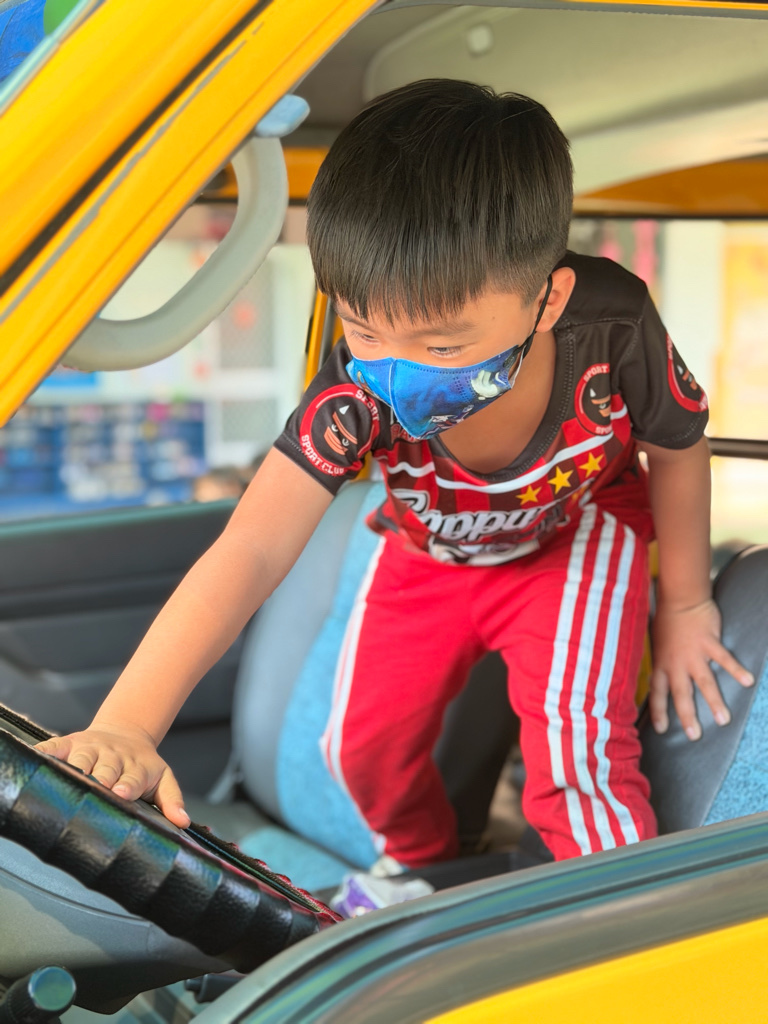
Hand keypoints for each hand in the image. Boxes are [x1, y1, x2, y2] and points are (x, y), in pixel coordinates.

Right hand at [35, 723, 189, 827]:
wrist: (126, 734)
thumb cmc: (143, 766)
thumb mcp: (163, 779)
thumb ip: (172, 800)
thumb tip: (182, 822)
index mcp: (136, 767)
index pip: (132, 778)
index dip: (127, 785)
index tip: (122, 792)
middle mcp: (112, 756)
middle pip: (104, 769)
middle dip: (100, 778)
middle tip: (94, 788)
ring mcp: (90, 748)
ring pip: (81, 757)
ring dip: (74, 765)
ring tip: (65, 777)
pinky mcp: (70, 742)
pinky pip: (55, 745)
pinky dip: (46, 751)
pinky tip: (37, 758)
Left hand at [649, 598, 753, 739]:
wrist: (679, 599)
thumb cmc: (667, 621)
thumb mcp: (656, 645)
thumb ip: (662, 663)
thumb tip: (661, 678)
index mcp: (661, 664)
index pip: (656, 692)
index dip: (658, 711)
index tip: (660, 729)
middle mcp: (676, 663)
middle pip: (681, 694)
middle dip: (687, 716)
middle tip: (695, 736)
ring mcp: (693, 654)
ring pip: (704, 682)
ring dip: (714, 702)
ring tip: (724, 720)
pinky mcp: (709, 643)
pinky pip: (724, 659)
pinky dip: (736, 670)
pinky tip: (747, 681)